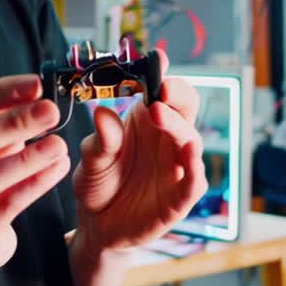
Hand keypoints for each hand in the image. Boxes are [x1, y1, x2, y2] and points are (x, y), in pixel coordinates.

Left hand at [72, 54, 207, 250]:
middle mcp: (166, 139)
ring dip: (179, 128)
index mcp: (145, 121)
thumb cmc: (99, 184)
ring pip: (190, 140)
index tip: (158, 59)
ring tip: (161, 117)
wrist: (99, 226)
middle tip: (158, 92)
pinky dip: (194, 168)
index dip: (163, 73)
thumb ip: (100, 141)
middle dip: (176, 95)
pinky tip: (188, 156)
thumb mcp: (92, 161)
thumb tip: (102, 113)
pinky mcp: (180, 197)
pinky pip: (194, 180)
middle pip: (184, 108)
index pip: (163, 90)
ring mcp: (177, 166)